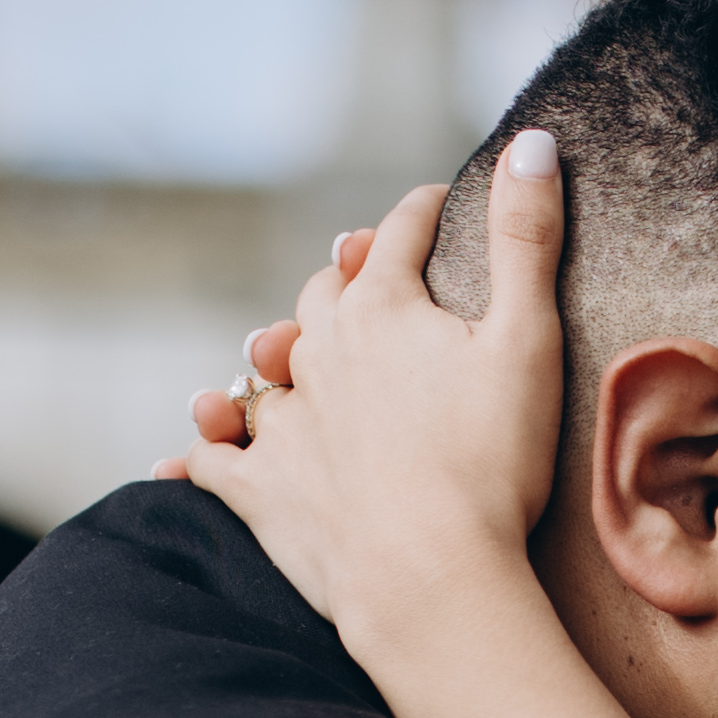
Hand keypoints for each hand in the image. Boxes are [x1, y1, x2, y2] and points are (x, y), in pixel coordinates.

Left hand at [159, 130, 568, 662]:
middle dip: (344, 276)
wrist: (431, 576)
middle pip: (323, 296)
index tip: (437, 201)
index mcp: (380, 309)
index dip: (422, 212)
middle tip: (359, 270)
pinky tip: (184, 454)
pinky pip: (214, 460)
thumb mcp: (527, 338)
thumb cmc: (492, 461)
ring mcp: (283, 422)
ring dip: (275, 355)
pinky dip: (204, 449)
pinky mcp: (259, 489)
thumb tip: (533, 141)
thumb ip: (526, 238)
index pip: (398, 236)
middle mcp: (318, 352)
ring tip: (279, 354)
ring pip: (265, 369)